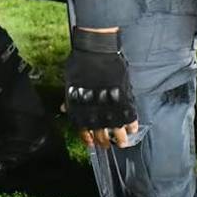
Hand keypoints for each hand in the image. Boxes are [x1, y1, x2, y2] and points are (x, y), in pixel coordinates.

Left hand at [65, 28, 138, 148]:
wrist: (95, 52)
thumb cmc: (80, 65)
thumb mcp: (70, 84)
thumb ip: (70, 100)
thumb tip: (64, 109)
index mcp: (79, 109)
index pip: (83, 131)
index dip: (88, 139)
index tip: (92, 143)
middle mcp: (94, 113)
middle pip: (101, 136)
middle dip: (104, 142)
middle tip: (108, 144)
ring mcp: (110, 109)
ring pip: (118, 133)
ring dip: (120, 140)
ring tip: (122, 142)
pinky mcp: (125, 103)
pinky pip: (131, 120)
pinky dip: (132, 126)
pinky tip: (132, 128)